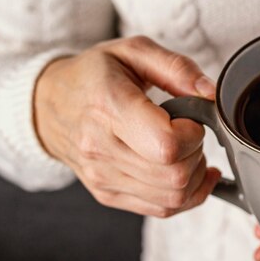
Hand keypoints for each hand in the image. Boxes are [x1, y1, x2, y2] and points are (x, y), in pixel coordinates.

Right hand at [34, 35, 220, 216]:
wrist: (48, 104)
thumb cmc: (93, 76)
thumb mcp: (133, 51)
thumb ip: (177, 68)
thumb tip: (210, 94)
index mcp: (108, 107)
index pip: (167, 145)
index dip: (193, 134)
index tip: (191, 119)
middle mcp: (101, 149)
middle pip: (175, 176)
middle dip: (197, 154)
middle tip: (190, 133)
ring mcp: (103, 177)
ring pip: (173, 198)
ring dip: (195, 176)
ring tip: (188, 151)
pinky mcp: (108, 194)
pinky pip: (162, 209)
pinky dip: (187, 195)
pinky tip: (190, 172)